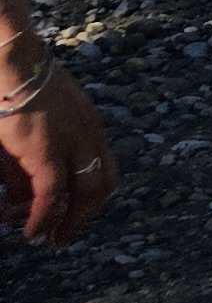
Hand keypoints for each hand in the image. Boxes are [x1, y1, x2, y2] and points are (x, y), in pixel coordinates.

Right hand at [0, 51, 116, 247]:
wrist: (15, 62)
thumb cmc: (21, 85)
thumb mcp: (39, 117)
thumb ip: (34, 154)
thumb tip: (21, 194)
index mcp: (91, 125)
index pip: (105, 168)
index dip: (92, 198)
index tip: (76, 214)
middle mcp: (90, 135)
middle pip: (100, 186)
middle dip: (83, 217)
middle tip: (63, 238)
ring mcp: (72, 143)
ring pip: (79, 195)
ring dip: (63, 223)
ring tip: (45, 240)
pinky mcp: (47, 152)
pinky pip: (52, 196)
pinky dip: (44, 218)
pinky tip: (32, 232)